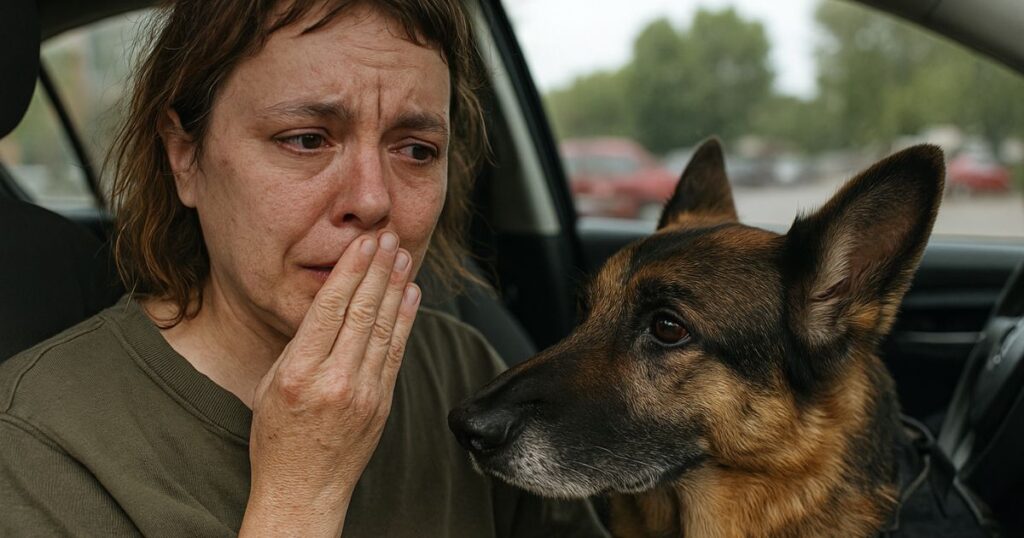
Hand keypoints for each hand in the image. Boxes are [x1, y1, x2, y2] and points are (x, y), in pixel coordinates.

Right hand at [239, 231, 420, 536]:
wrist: (303, 489)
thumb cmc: (277, 437)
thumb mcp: (270, 384)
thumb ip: (299, 345)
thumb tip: (327, 303)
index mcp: (297, 373)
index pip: (329, 308)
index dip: (351, 270)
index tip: (363, 243)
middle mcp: (332, 381)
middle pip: (361, 312)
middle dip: (378, 270)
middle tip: (389, 238)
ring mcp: (362, 394)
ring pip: (384, 328)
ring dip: (396, 288)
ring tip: (403, 256)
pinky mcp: (381, 404)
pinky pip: (396, 353)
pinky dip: (405, 320)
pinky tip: (410, 295)